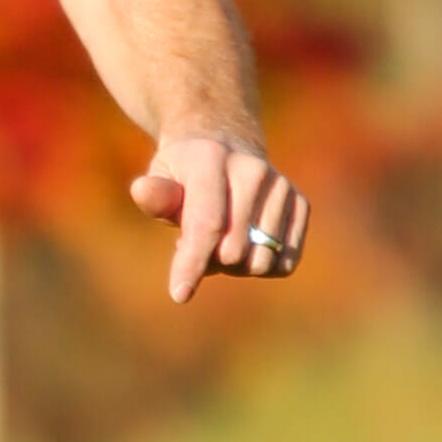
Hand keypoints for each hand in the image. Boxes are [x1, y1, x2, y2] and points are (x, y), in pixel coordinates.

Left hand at [132, 132, 308, 307]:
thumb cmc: (184, 173)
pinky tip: (247, 242)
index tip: (179, 294)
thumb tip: (142, 191)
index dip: (192, 262)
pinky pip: (283, 262)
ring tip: (223, 239)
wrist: (227, 146)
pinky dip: (262, 265)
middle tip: (199, 242)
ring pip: (260, 261)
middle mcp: (253, 168)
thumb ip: (156, 195)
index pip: (207, 223)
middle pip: (233, 251)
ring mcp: (280, 186)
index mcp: (211, 158)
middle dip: (210, 261)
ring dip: (236, 266)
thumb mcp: (162, 177)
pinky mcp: (300, 203)